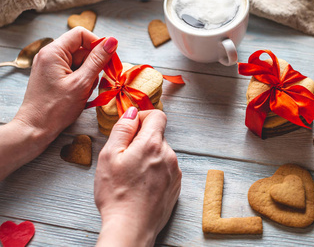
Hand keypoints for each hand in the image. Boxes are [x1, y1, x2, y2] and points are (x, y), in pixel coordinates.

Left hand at [14, 27, 117, 152]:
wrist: (35, 129)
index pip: (81, 34)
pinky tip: (80, 94)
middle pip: (82, 48)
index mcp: (53, 52)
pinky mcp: (53, 76)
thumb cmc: (55, 108)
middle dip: (94, 63)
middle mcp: (50, 55)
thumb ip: (98, 60)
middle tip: (99, 80)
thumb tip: (112, 41)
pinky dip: (82, 80)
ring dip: (89, 74)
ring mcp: (51, 66)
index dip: (98, 44)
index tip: (109, 59)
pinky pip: (74, 71)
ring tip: (85, 91)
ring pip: (80, 61)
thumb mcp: (82, 83)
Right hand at [94, 108, 181, 246]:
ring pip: (161, 153)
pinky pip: (166, 169)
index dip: (142, 117)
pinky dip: (155, 172)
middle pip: (157, 136)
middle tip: (124, 159)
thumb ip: (122, 129)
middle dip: (141, 141)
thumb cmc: (116, 193)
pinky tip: (141, 186)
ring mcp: (175, 171)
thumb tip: (132, 112)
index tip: (131, 128)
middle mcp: (169, 155)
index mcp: (153, 144)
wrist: (131, 228)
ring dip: (148, 157)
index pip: (157, 115)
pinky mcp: (176, 186)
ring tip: (132, 176)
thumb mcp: (109, 156)